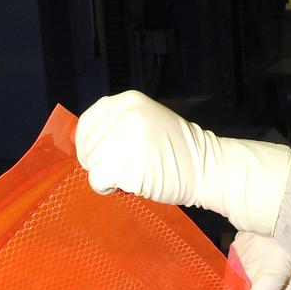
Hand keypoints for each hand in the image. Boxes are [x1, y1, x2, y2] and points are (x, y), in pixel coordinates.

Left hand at [75, 91, 290, 235]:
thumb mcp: (145, 121)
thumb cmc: (178, 151)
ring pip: (92, 165)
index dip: (88, 144)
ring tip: (136, 172)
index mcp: (127, 100)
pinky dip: (108, 188)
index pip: (86, 123)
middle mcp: (125, 114)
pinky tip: (131, 184)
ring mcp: (126, 138)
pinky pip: (97, 181)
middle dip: (102, 162)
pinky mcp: (126, 164)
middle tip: (130, 166)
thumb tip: (82, 143)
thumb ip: (117, 125)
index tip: (101, 156)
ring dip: (108, 175)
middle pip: (88, 147)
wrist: (208, 167)